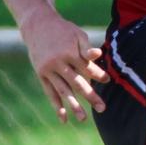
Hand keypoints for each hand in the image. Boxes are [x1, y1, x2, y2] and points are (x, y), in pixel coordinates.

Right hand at [22, 7, 109, 122]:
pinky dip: (57, 105)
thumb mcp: (76, 34)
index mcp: (69, 52)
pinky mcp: (41, 75)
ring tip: (83, 119)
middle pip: (77, 82)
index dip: (98, 74)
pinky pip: (50, 92)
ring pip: (63, 91)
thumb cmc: (62, 30)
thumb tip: (99, 54)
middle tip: (102, 108)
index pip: (86, 67)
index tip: (108, 80)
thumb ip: (86, 48)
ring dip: (73, 105)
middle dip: (90, 96)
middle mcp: (58, 63)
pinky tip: (64, 118)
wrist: (37, 25)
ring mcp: (48, 70)